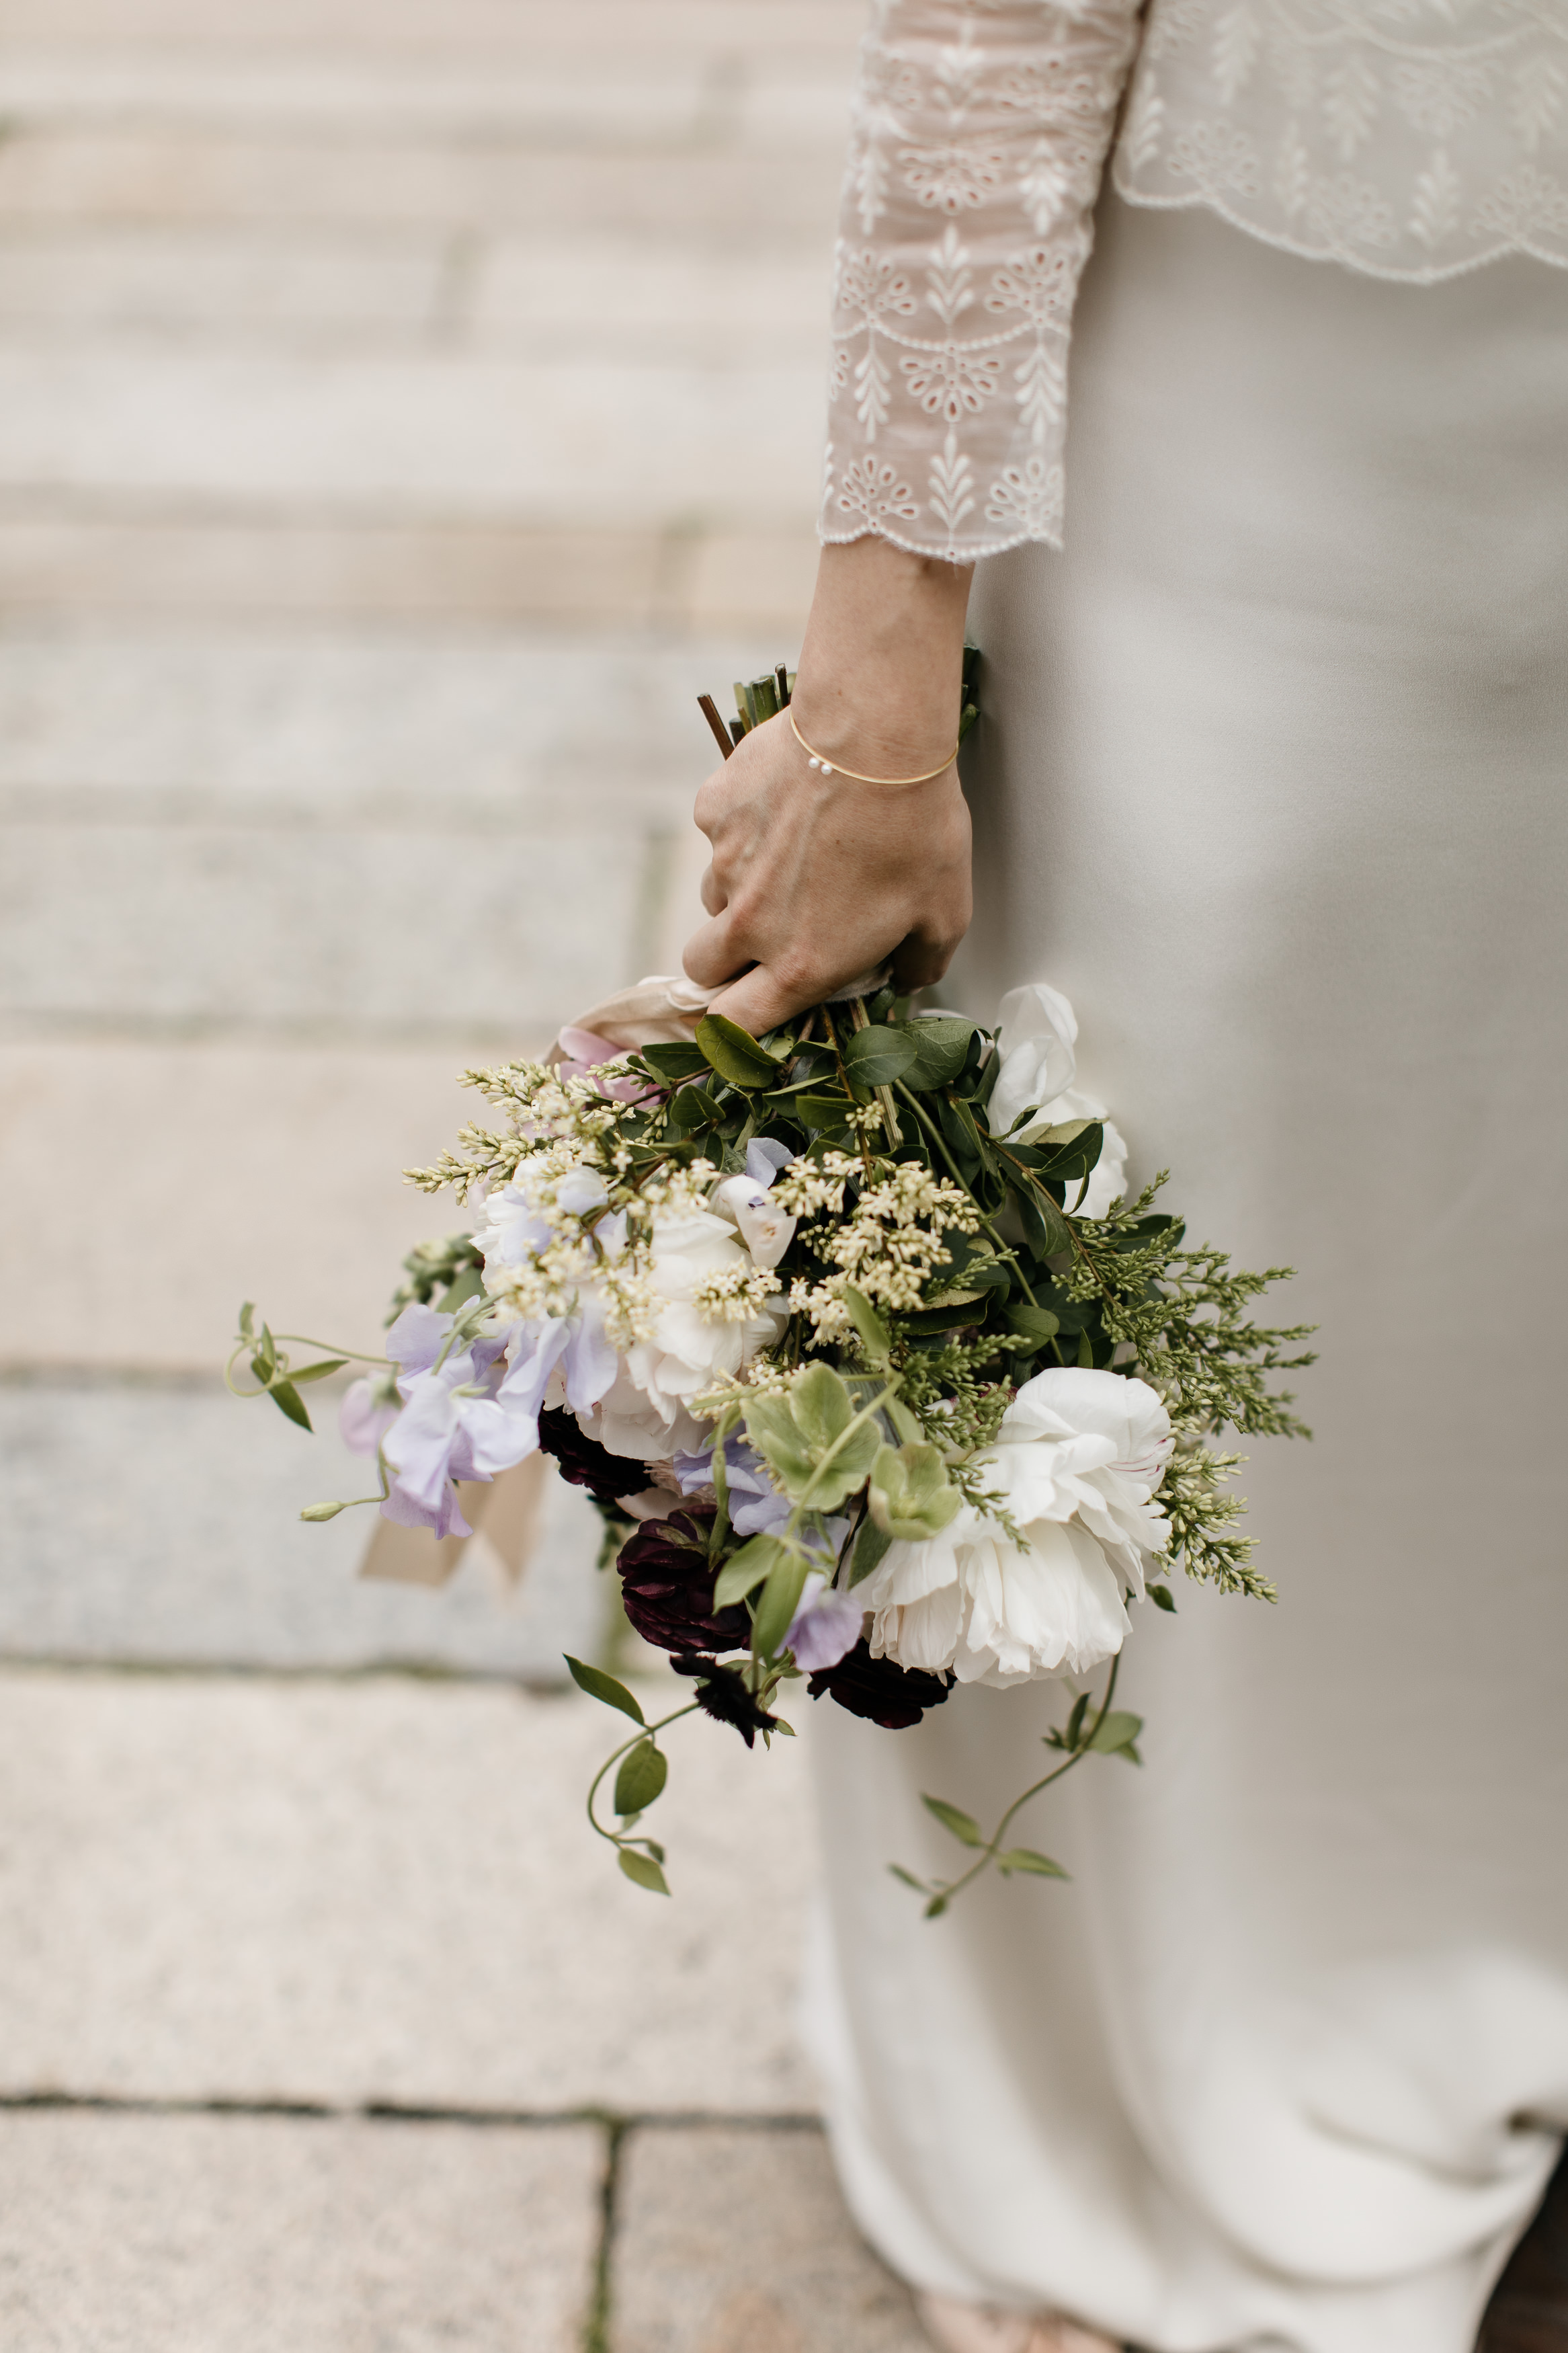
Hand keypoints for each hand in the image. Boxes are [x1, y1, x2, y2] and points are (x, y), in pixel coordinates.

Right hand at [681, 537, 974, 1036]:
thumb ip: (918, 964)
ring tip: (795, 857)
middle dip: (724, 965)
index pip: (736, 1027)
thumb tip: (903, 978)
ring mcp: (724, 863)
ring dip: (741, 894)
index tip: (743, 1017)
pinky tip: (789, 804)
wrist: (875, 735)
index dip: (731, 1033)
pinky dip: (745, 830)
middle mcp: (750, 923)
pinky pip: (719, 834)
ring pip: (713, 898)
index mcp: (800, 964)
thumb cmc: (917, 829)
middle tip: (765, 939)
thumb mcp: (944, 913)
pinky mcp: (715, 810)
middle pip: (701, 969)